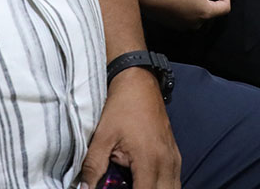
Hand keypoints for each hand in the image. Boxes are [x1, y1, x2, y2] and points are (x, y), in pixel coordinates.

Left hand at [79, 68, 180, 188]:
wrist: (139, 82)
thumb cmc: (121, 107)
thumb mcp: (102, 136)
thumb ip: (93, 166)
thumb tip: (84, 188)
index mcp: (149, 160)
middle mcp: (167, 162)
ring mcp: (174, 158)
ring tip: (136, 185)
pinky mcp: (175, 154)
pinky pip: (174, 180)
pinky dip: (162, 187)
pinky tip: (144, 183)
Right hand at [140, 0, 234, 29]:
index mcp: (206, 13)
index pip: (224, 8)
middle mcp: (196, 22)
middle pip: (211, 13)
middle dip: (212, 1)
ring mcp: (184, 24)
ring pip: (198, 14)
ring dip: (199, 4)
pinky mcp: (174, 23)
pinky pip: (186, 16)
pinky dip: (188, 7)